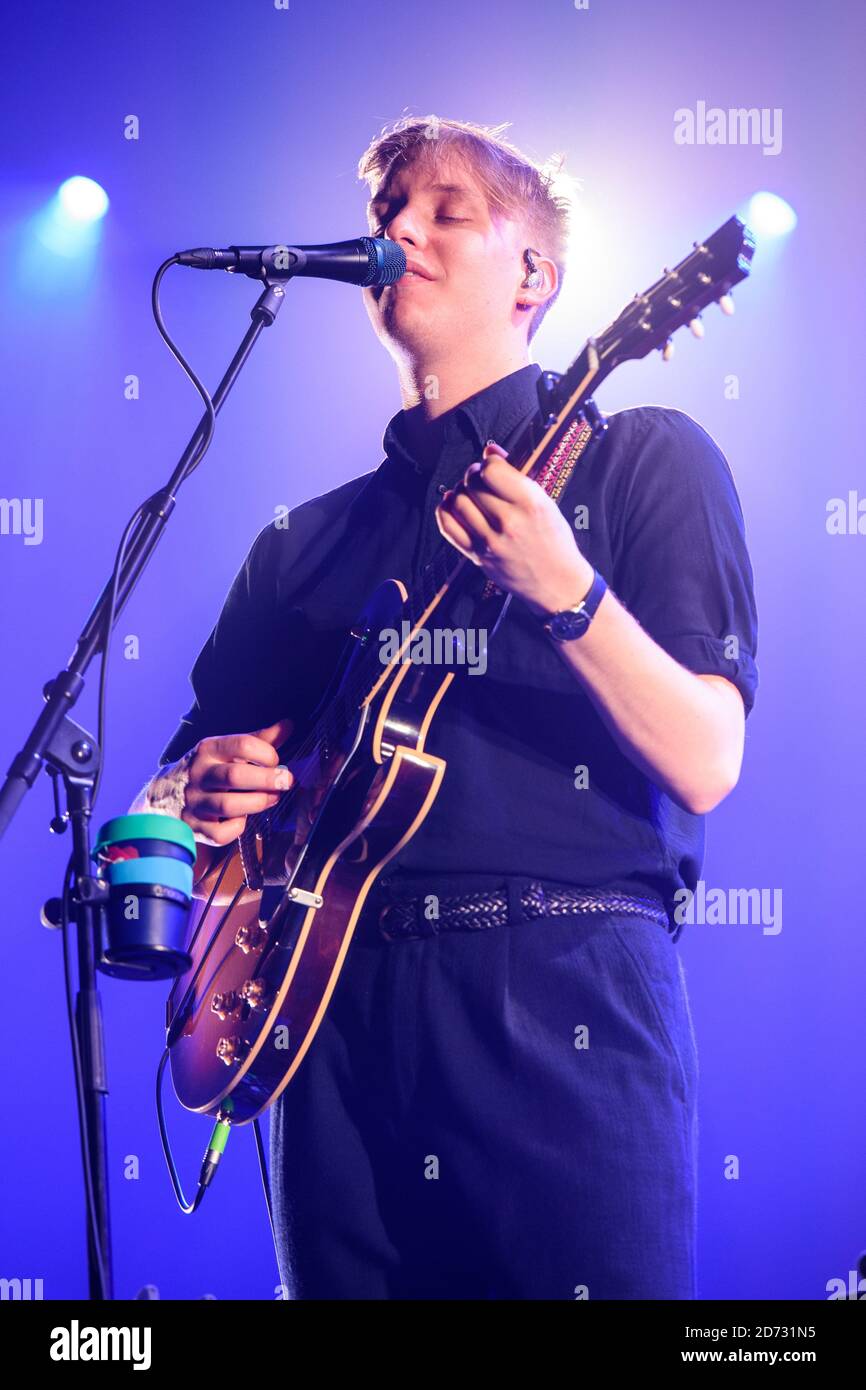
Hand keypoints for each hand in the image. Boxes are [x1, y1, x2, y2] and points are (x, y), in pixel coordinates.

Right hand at [180, 718, 294, 845]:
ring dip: (258, 802)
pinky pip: (219, 833)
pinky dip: (236, 828)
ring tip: (272, 798)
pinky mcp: (194, 826)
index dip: (266, 753)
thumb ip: (257, 740)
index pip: (241, 745)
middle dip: (267, 779)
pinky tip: (242, 819)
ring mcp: (194, 801)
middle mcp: (199, 774)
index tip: (275, 761)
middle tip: (285, 781)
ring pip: (228, 805)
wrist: (164, 795)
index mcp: (208, 750)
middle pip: (235, 776)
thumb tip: (287, 726)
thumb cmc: (206, 770)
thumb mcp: (225, 750)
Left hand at [434, 442, 593, 616]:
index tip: (494, 466)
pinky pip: (447, 526)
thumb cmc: (554, 540)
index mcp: (531, 505)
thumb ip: (517, 477)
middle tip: (480, 478)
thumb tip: (489, 450)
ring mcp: (489, 542)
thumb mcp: (545, 503)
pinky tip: (454, 505)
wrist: (557, 583)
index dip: (490, 462)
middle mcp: (508, 523)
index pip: (492, 470)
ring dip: (460, 491)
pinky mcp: (477, 556)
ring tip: (471, 493)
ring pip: (457, 502)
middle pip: (472, 484)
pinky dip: (446, 510)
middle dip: (474, 475)